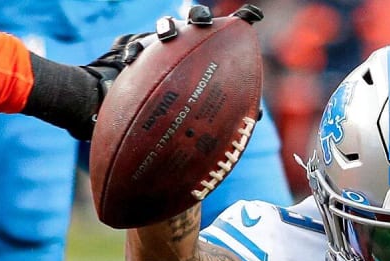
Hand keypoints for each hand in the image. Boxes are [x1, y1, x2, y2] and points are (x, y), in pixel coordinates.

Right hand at [75, 4, 263, 140]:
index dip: (239, 19)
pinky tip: (132, 60)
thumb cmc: (191, 101)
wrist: (155, 105)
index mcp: (208, 46)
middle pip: (195, 19)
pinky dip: (134, 51)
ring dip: (166, 26)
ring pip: (165, 25)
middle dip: (198, 16)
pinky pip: (136, 48)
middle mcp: (188, 38)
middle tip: (201, 24)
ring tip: (167, 36)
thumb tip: (257, 116)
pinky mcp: (142, 51)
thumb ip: (236, 104)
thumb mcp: (215, 104)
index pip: (224, 30)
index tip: (250, 16)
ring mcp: (164, 42)